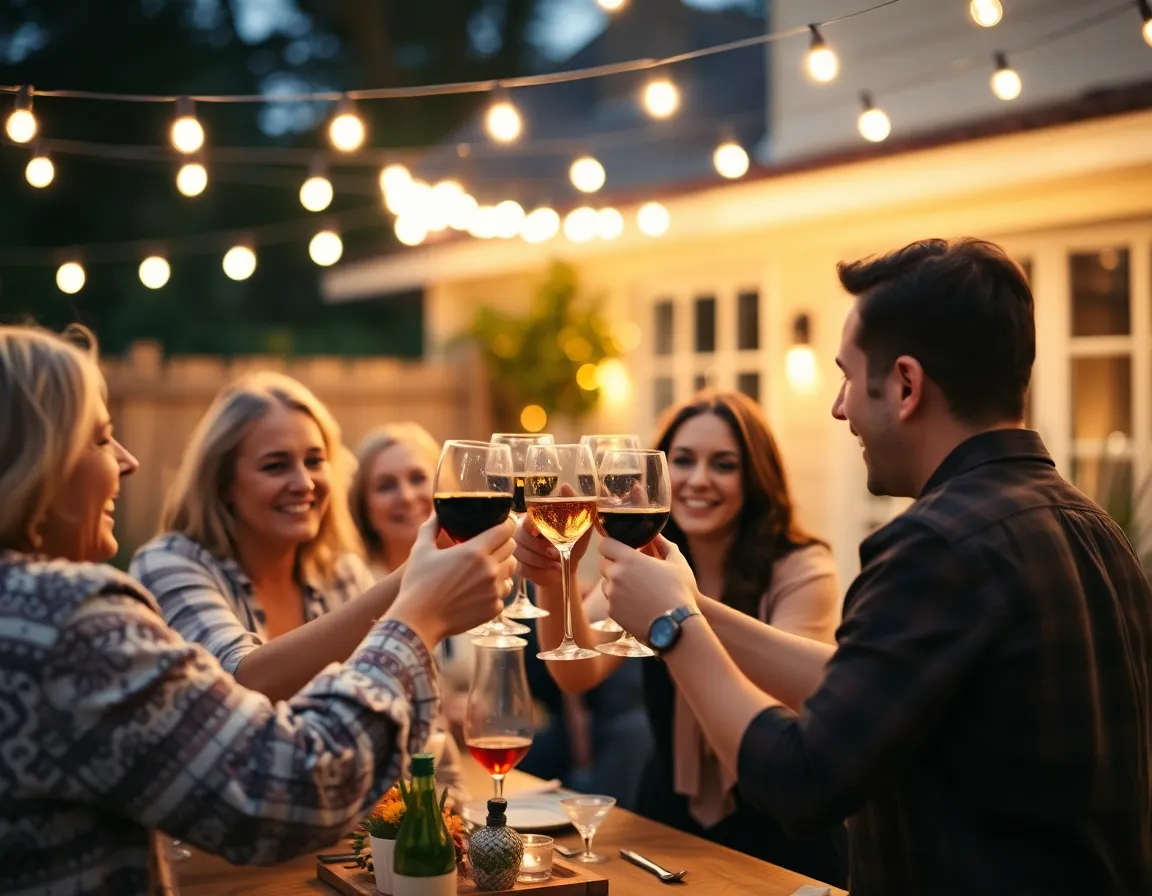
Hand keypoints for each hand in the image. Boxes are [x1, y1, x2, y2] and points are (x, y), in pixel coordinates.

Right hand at [388, 515, 516, 644]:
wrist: (419, 621)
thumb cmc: (418, 584)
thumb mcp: (421, 550)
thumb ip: (431, 527)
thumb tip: (436, 513)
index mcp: (474, 551)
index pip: (505, 530)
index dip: (505, 524)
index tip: (500, 524)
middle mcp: (489, 569)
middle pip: (511, 548)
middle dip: (503, 543)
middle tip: (490, 545)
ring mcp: (494, 590)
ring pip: (511, 570)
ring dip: (502, 565)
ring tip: (486, 566)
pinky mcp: (494, 608)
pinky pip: (504, 591)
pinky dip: (496, 588)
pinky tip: (481, 588)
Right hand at [513, 508, 591, 590]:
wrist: (569, 567)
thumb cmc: (573, 543)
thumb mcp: (578, 526)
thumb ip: (574, 506)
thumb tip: (565, 486)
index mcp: (533, 517)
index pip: (527, 518)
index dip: (536, 526)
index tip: (544, 533)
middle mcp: (521, 531)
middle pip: (521, 536)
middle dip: (540, 547)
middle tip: (555, 553)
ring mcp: (517, 549)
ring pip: (522, 554)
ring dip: (541, 561)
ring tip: (555, 563)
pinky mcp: (518, 567)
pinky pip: (524, 569)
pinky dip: (540, 573)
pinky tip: (551, 571)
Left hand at [599, 535, 698, 636]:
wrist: (677, 626)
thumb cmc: (680, 592)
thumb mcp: (677, 563)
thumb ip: (664, 545)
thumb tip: (657, 535)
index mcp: (629, 559)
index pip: (605, 544)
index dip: (611, 545)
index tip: (620, 548)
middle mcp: (616, 576)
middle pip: (603, 563)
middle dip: (614, 564)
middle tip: (631, 570)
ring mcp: (612, 595)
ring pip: (605, 583)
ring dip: (615, 583)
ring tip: (636, 590)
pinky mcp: (612, 612)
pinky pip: (610, 602)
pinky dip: (619, 602)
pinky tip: (637, 605)